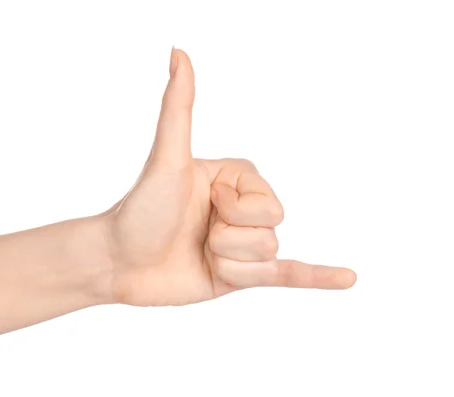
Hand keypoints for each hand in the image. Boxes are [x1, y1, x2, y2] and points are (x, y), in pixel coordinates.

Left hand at [102, 49, 355, 305]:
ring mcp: (241, 244)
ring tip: (199, 254)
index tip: (203, 202)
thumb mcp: (166, 157)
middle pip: (272, 228)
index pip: (268, 201)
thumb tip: (179, 52)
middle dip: (230, 238)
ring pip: (267, 256)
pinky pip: (288, 275)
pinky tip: (347, 278)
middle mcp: (241, 209)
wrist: (118, 262)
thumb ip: (179, 107)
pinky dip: (319, 277)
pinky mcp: (240, 275)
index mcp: (235, 179)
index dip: (235, 208)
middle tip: (197, 232)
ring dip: (228, 262)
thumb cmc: (139, 208)